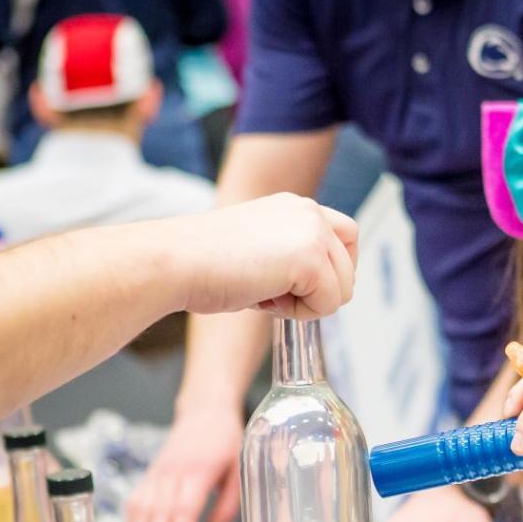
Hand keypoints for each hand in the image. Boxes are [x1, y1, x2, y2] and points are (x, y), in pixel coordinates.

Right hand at [127, 402, 243, 521]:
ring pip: (141, 509)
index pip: (183, 508)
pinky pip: (136, 501)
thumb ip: (227, 507)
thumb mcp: (240, 470)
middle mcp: (173, 472)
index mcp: (200, 470)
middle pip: (158, 513)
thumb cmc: (227, 440)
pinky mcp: (150, 474)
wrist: (206, 411)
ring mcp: (158, 473)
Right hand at [171, 194, 358, 318]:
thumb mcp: (258, 248)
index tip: (299, 284)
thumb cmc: (202, 263)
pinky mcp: (310, 260)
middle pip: (349, 268)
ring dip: (306, 305)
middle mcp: (308, 211)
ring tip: (263, 292)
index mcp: (295, 206)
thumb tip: (318, 285)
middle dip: (317, 292)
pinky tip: (264, 299)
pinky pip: (329, 305)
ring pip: (342, 290)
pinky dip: (300, 315)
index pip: (347, 237)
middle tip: (271, 292)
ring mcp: (313, 233)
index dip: (332, 269)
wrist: (173, 262)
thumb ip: (291, 256)